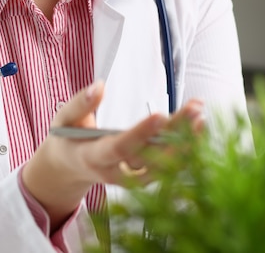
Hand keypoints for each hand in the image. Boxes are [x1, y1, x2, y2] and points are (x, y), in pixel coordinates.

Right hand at [21, 81, 203, 231]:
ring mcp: (130, 178)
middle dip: (174, 136)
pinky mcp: (143, 177)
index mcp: (92, 156)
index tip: (160, 115)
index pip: (119, 147)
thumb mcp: (64, 117)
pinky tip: (197, 130)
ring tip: (201, 117)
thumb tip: (99, 86)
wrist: (69, 167)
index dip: (140, 134)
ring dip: (185, 143)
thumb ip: (80, 103)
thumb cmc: (67, 137)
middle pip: (149, 157)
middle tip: (194, 111)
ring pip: (162, 165)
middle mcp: (115, 172)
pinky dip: (184, 150)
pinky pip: (167, 167)